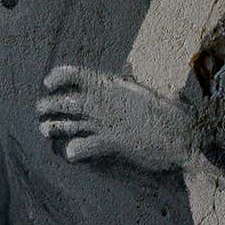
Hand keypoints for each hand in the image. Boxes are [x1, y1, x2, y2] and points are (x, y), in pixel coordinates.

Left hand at [35, 65, 194, 171]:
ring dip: (55, 126)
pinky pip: (87, 145)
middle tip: (40, 110)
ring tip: (44, 129)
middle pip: (68, 101)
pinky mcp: (114, 142)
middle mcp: (106, 101)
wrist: (184, 134)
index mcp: (114, 85)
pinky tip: (70, 153)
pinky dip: (76, 150)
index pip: (77, 74)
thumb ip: (132, 83)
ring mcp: (109, 121)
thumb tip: (126, 71)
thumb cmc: (169, 113)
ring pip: (72, 122)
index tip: (47, 83)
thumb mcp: (147, 92)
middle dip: (50, 105)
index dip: (59, 77)